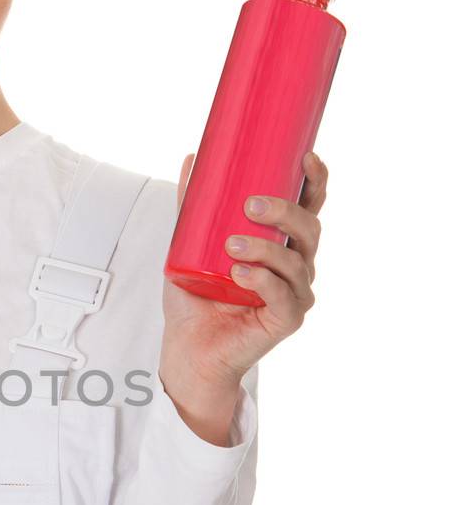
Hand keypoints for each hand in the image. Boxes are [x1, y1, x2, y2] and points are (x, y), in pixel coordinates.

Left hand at [160, 150, 328, 398]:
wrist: (188, 346)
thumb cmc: (195, 296)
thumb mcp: (188, 243)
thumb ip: (192, 206)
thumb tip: (191, 159)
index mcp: (283, 243)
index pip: (310, 207)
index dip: (316, 182)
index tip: (306, 158)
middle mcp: (297, 265)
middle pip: (309, 229)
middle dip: (285, 212)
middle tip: (250, 206)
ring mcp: (295, 294)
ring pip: (296, 261)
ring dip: (265, 249)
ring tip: (231, 245)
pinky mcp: (287, 320)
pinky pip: (283, 296)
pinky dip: (262, 281)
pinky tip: (240, 274)